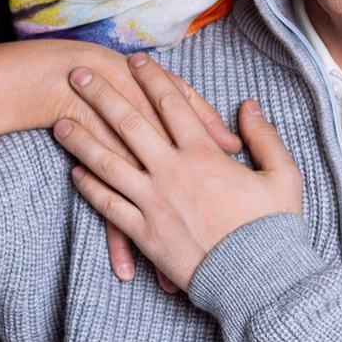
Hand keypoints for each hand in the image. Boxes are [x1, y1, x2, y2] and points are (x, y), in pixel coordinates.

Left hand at [51, 55, 300, 289]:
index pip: (171, 104)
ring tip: (59, 122)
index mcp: (205, 155)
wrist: (258, 281)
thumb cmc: (273, 229)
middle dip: (101, 95)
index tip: (135, 60)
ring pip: (108, 163)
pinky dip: (90, 187)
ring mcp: (154, 203)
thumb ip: (265, 137)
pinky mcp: (145, 234)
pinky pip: (109, 206)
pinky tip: (75, 173)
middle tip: (78, 74)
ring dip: (81, 140)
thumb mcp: (283, 175)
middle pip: (129, 124)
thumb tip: (248, 106)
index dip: (152, 77)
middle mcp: (172, 172)